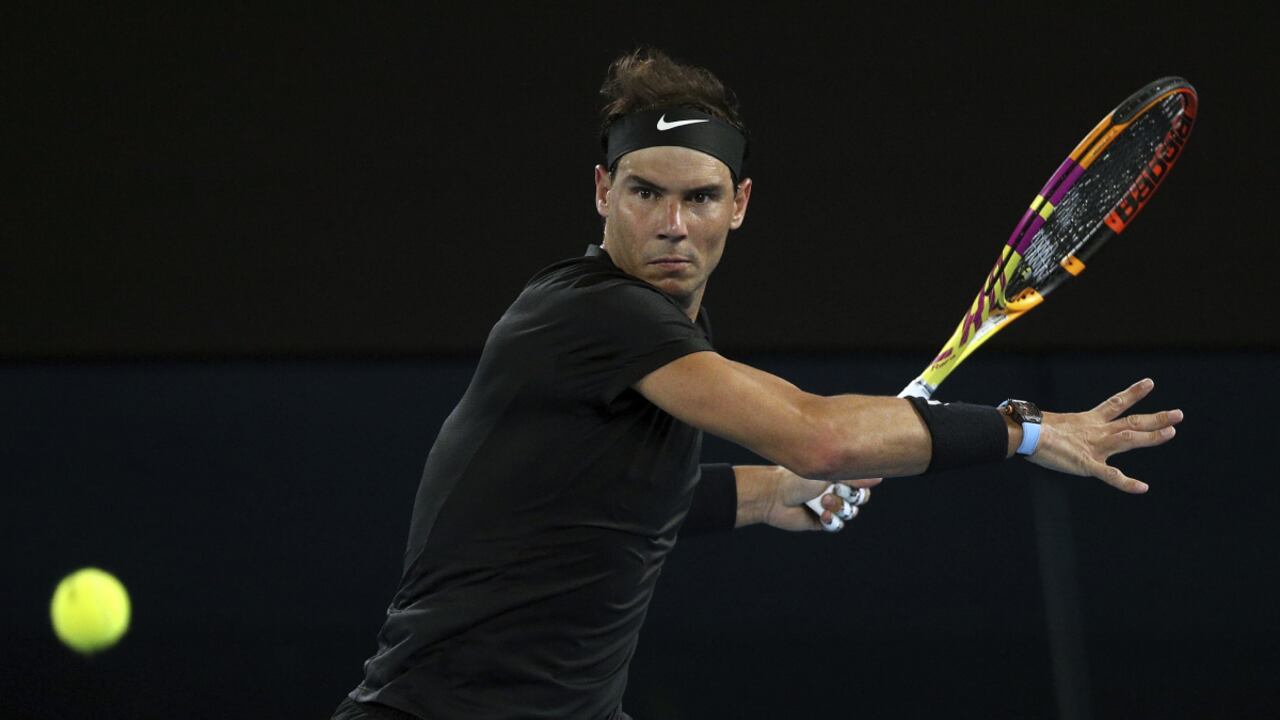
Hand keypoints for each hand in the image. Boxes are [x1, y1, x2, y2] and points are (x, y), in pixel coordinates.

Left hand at [762, 468, 879, 531]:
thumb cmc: (797, 478)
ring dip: (839, 508)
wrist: (774, 495)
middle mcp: (835, 490)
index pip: (862, 482)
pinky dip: (832, 521)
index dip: (861, 485)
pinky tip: (822, 516)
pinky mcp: (821, 522)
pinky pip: (837, 526)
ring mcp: (829, 506)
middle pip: (860, 499)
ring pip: (849, 513)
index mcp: (837, 475)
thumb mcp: (827, 474)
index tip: (849, 481)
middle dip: (849, 496)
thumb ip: (853, 477)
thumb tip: (880, 479)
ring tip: (822, 502)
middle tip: (833, 490)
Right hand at [1029, 378, 1182, 492]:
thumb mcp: (1052, 424)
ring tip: (1171, 432)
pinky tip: (1143, 488)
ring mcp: (1094, 447)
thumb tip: (1044, 425)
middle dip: (1156, 418)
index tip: (1150, 383)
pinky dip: (1127, 483)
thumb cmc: (1033, 429)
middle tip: (1178, 414)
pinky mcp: (1086, 464)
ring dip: (1151, 437)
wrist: (1026, 433)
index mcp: (1089, 421)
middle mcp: (1097, 431)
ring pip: (1129, 440)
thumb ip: (1060, 428)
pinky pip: (1110, 475)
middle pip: (1132, 422)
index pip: (1116, 403)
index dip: (1134, 393)